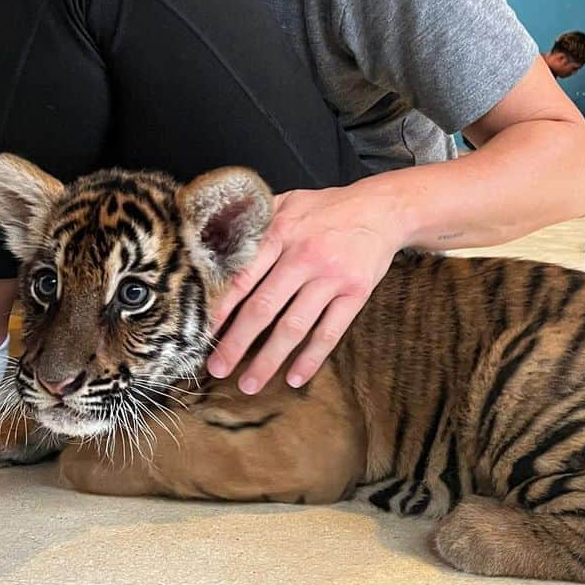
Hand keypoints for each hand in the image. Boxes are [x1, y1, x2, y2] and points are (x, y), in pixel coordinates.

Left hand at [206, 184, 403, 394]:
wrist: (381, 209)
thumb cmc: (327, 208)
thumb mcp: (289, 200)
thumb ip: (256, 219)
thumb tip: (216, 239)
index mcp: (281, 232)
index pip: (244, 275)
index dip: (222, 307)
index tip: (203, 332)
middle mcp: (304, 256)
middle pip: (264, 307)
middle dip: (237, 343)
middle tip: (217, 368)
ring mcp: (332, 277)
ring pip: (295, 326)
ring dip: (269, 359)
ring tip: (249, 384)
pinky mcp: (356, 293)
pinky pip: (330, 332)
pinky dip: (312, 358)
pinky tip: (295, 378)